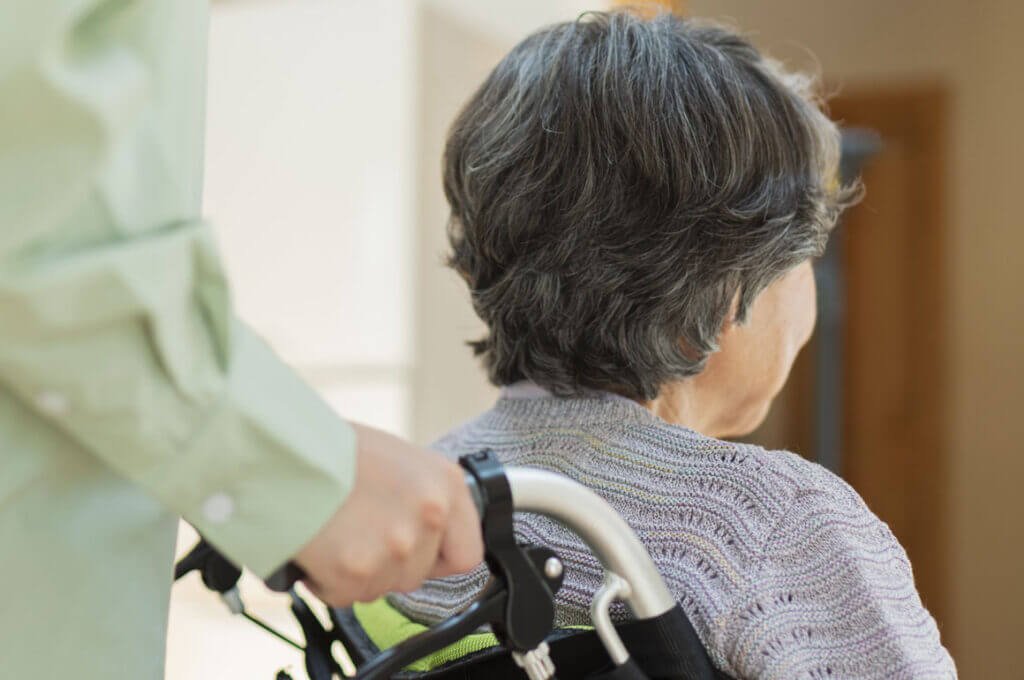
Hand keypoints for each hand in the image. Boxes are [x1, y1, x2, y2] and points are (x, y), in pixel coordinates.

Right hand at [293, 423, 482, 606]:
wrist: (281, 452)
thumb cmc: (332, 449)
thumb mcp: (399, 461)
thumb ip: (422, 499)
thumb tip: (427, 532)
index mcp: (445, 485)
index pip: (467, 552)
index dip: (440, 558)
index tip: (420, 554)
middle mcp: (429, 517)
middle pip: (417, 574)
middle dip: (389, 563)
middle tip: (358, 530)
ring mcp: (396, 547)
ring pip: (382, 587)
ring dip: (357, 571)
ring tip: (335, 531)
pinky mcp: (357, 571)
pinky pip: (345, 594)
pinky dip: (326, 579)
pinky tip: (317, 544)